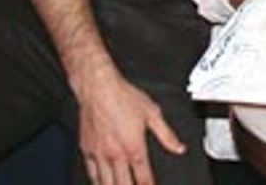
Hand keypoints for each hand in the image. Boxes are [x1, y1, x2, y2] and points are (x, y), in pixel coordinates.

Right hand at [75, 67, 183, 184]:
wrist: (98, 89)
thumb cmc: (124, 98)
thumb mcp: (153, 114)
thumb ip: (167, 135)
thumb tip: (178, 147)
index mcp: (134, 147)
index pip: (144, 177)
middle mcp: (116, 154)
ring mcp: (100, 154)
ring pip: (105, 183)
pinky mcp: (87, 150)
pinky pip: (91, 173)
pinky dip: (97, 182)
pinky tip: (101, 183)